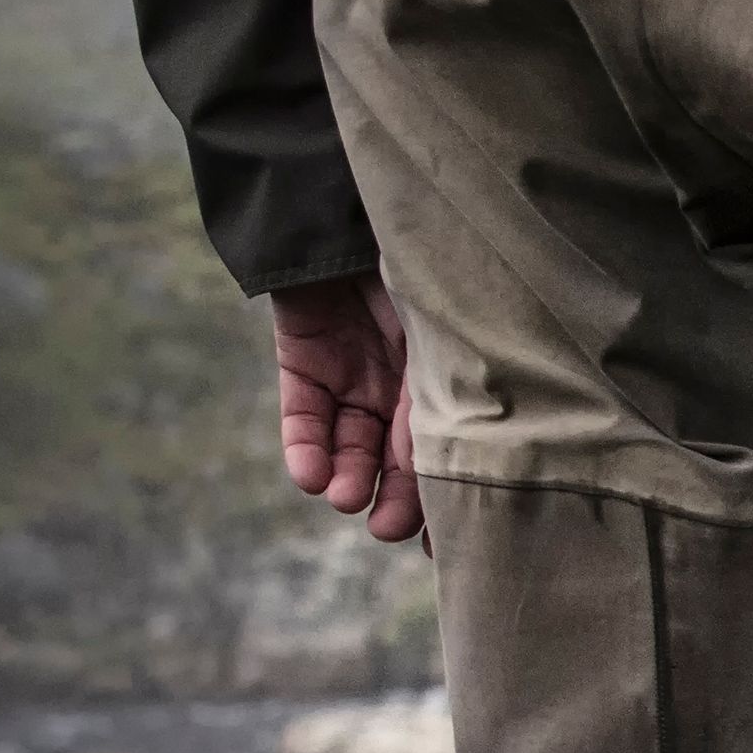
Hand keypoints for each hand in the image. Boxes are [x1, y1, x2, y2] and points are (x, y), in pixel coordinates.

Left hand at [271, 272, 426, 547]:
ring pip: (351, 443)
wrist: (346, 214)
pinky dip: (305, 448)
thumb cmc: (419, 269)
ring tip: (346, 499)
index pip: (446, 447)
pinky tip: (308, 476)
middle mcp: (402, 384)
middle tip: (388, 529)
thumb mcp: (443, 341)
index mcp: (448, 378)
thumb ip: (441, 398)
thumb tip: (443, 471)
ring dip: (350, 477)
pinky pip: (303, 416)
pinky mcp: (304, 364)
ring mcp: (352, 375)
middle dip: (394, 496)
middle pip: (397, 456)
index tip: (440, 538)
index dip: (443, 492)